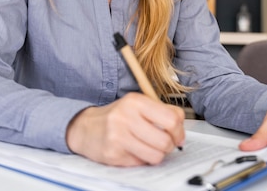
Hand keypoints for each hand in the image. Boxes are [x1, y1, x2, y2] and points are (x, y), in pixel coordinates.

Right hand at [66, 92, 184, 165]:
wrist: (85, 128)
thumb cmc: (116, 117)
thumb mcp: (137, 105)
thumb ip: (161, 111)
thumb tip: (181, 128)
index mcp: (135, 101)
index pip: (172, 119)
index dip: (179, 131)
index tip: (177, 136)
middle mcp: (126, 117)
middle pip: (165, 141)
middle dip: (169, 146)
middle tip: (163, 144)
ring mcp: (118, 136)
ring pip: (156, 156)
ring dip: (156, 155)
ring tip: (148, 148)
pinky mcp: (113, 154)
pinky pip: (141, 163)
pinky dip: (141, 160)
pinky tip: (133, 151)